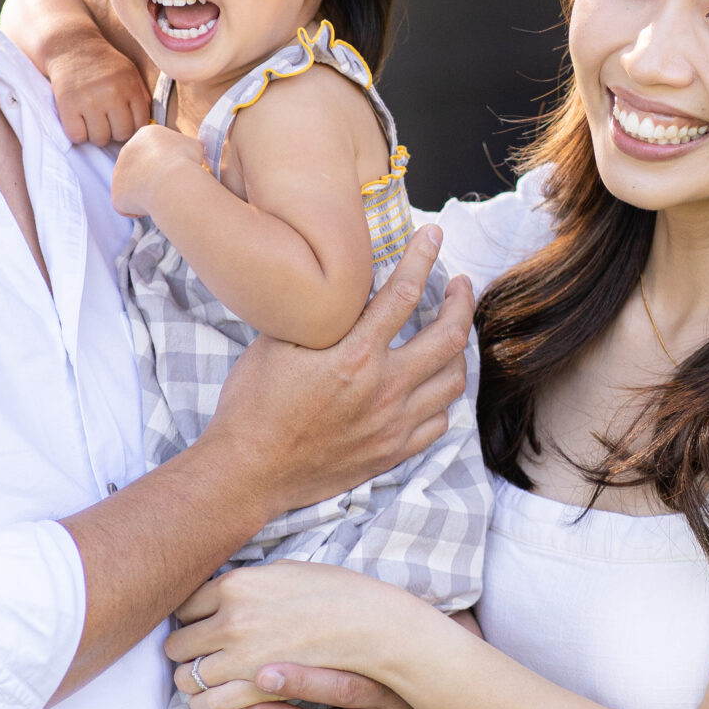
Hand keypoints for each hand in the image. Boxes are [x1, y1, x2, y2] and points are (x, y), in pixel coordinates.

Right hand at [52, 32, 153, 147]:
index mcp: (130, 86)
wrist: (72, 47)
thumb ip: (140, 96)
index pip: (140, 125)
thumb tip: (147, 125)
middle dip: (114, 132)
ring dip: (96, 134)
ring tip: (92, 120)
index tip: (122, 121)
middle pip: (121, 135)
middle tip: (106, 121)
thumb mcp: (129, 73)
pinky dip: (78, 134)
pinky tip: (78, 121)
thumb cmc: (103, 64)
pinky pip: (78, 137)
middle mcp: (112, 94)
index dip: (132, 127)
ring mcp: (89, 101)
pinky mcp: (68, 106)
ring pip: (100, 139)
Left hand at [112, 122, 204, 217]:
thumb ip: (186, 149)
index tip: (175, 170)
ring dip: (146, 194)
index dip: (166, 162)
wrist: (171, 180)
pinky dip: (140, 210)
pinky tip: (153, 207)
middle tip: (169, 186)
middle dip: (152, 177)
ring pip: (133, 187)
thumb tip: (189, 156)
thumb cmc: (185, 161)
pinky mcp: (116, 194)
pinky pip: (129, 206)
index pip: (153, 150)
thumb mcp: (193, 146)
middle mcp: (127, 151)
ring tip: (162, 197)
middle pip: (140, 167)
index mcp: (145, 135)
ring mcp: (118, 172)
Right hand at [206, 227, 473, 517]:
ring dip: (458, 350)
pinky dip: (442, 398)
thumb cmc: (253, 405)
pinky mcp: (392, 453)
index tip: (433, 236)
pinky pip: (439, 422)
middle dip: (461, 303)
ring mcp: (393, 425)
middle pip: (448, 336)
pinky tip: (432, 385)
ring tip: (450, 334)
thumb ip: (320, 316)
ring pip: (453, 381)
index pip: (403, 293)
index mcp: (354, 356)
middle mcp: (384, 389)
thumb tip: (345, 287)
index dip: (423, 258)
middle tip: (459, 287)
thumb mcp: (277, 345)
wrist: (248, 471)